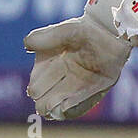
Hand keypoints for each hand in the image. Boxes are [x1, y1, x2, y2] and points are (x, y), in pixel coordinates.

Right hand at [24, 0, 132, 119]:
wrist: (111, 29)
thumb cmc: (85, 28)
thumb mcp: (62, 31)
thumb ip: (44, 37)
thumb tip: (26, 46)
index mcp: (55, 60)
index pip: (40, 77)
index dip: (36, 85)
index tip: (33, 91)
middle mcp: (68, 72)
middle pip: (50, 90)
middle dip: (43, 99)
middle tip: (39, 106)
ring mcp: (84, 79)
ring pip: (65, 96)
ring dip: (55, 104)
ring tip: (47, 110)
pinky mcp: (101, 83)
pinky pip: (86, 97)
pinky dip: (74, 103)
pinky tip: (63, 110)